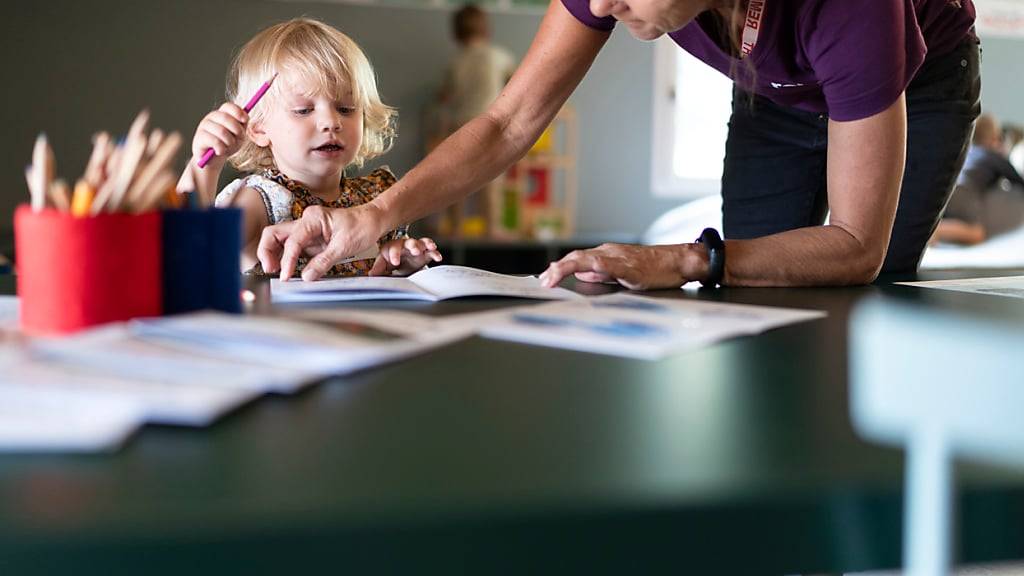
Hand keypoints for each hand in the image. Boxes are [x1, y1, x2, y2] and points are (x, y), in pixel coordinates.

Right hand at [191, 102, 248, 165]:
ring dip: (230, 142)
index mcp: (221, 114)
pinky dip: (222, 149)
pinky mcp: (199, 138)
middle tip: (238, 139)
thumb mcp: (239, 136)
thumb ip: (242, 126)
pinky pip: (215, 141)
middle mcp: (211, 117)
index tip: (245, 121)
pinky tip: (220, 151)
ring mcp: (204, 126)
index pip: (228, 106)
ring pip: (221, 131)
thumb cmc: (227, 145)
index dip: (238, 112)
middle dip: (236, 130)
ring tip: (228, 147)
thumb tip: (245, 117)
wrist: (213, 160)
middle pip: (226, 118)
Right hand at [257, 203, 386, 281]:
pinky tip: (287, 270)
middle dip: (268, 252)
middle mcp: (306, 221)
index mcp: (313, 218)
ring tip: (276, 272)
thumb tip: (306, 276)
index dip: (287, 260)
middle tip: (270, 270)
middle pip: (274, 234)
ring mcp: (306, 230)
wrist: (373, 221)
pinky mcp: (310, 240)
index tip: (286, 276)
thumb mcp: (344, 246)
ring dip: (274, 255)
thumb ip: (324, 261)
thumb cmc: (362, 226)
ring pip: (280, 240)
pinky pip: (292, 248)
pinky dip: (286, 258)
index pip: (292, 241)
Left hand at [369, 237, 441, 275]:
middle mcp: (405, 246)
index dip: (394, 254)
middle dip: (413, 246)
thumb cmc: (391, 259)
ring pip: (422, 243)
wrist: (401, 262)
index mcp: (393, 247)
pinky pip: (431, 251)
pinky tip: (438, 257)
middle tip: (415, 250)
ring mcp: (416, 248)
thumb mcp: (383, 263)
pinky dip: (435, 253)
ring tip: (431, 247)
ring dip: (426, 244)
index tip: (395, 262)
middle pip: (409, 242)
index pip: (393, 248)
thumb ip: (379, 268)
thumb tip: (372, 274)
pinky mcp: (425, 254)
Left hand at [538, 243, 699, 289]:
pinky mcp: (631, 267)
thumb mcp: (621, 271)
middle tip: (542, 281)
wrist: (677, 261)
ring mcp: (619, 258)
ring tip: (552, 278)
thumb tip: (581, 274)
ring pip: (588, 258)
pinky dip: (594, 267)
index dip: (558, 267)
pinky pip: (610, 265)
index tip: (544, 278)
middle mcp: (609, 252)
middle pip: (576, 257)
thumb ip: (601, 273)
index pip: (576, 258)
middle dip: (556, 269)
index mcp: (606, 254)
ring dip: (567, 267)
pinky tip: (584, 271)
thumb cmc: (653, 268)